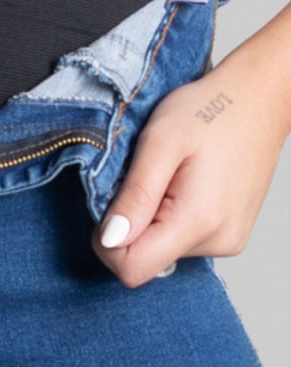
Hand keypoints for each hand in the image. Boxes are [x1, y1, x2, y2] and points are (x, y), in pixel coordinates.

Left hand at [91, 54, 289, 287]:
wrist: (258, 98)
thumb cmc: (210, 109)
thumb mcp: (159, 142)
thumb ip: (135, 196)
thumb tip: (110, 240)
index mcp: (198, 220)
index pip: (133, 269)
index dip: (108, 243)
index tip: (110, 205)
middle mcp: (218, 241)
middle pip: (146, 260)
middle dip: (132, 224)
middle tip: (147, 179)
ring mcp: (227, 241)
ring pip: (162, 250)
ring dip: (152, 218)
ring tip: (170, 176)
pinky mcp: (229, 235)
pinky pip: (181, 240)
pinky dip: (170, 217)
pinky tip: (183, 184)